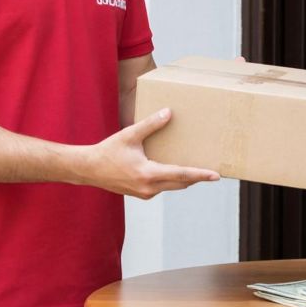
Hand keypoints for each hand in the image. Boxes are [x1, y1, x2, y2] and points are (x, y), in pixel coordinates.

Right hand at [85, 109, 219, 198]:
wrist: (88, 169)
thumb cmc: (108, 151)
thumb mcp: (130, 135)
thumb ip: (150, 124)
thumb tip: (169, 112)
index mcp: (148, 174)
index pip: (181, 175)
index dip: (200, 174)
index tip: (216, 175)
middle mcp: (149, 187)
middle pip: (181, 183)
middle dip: (197, 178)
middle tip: (214, 173)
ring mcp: (145, 193)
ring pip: (172, 186)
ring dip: (184, 179)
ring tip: (197, 170)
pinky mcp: (141, 194)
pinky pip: (162, 187)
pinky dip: (170, 179)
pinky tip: (173, 170)